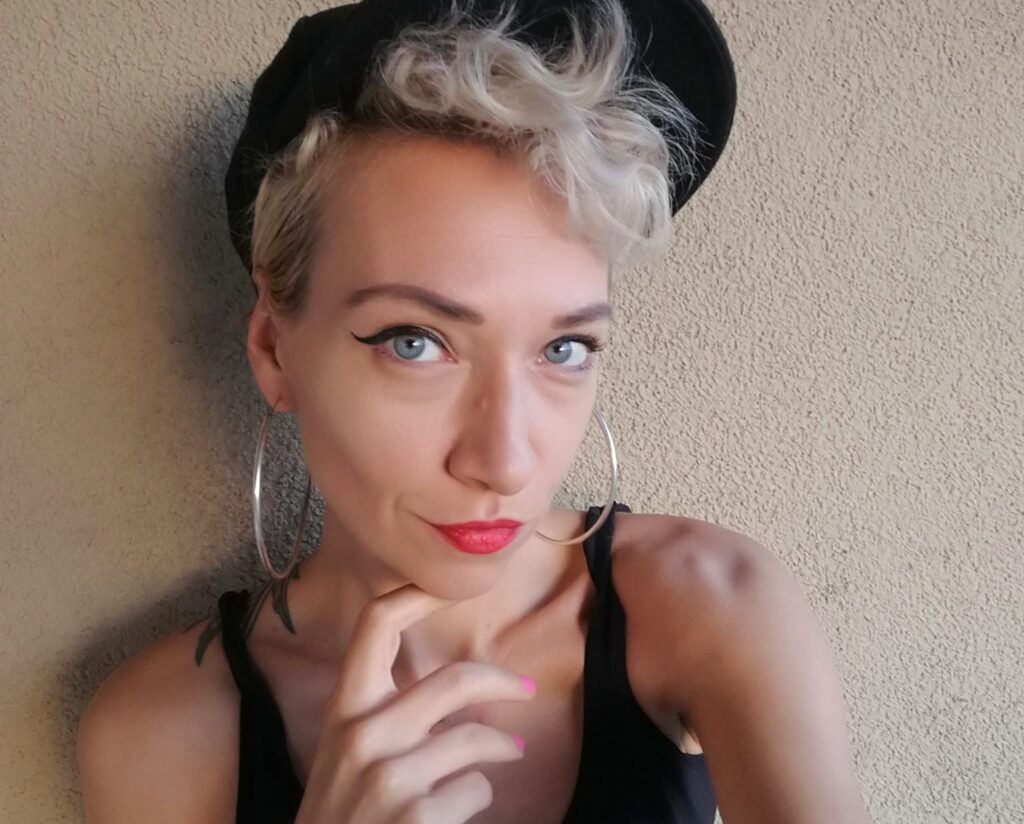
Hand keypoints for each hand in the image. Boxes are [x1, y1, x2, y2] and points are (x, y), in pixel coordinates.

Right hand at [294, 583, 536, 823]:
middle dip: (503, 681)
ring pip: (476, 737)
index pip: (376, 625)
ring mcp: (391, 776)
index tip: (457, 584)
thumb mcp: (341, 753)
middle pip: (455, 679)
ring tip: (510, 751)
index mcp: (344, 709)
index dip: (419, 592)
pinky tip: (463, 808)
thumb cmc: (337, 814)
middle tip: (526, 687)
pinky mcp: (418, 816)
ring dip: (502, 746)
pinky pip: (476, 788)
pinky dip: (479, 795)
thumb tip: (447, 687)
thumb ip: (379, 714)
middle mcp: (364, 734)